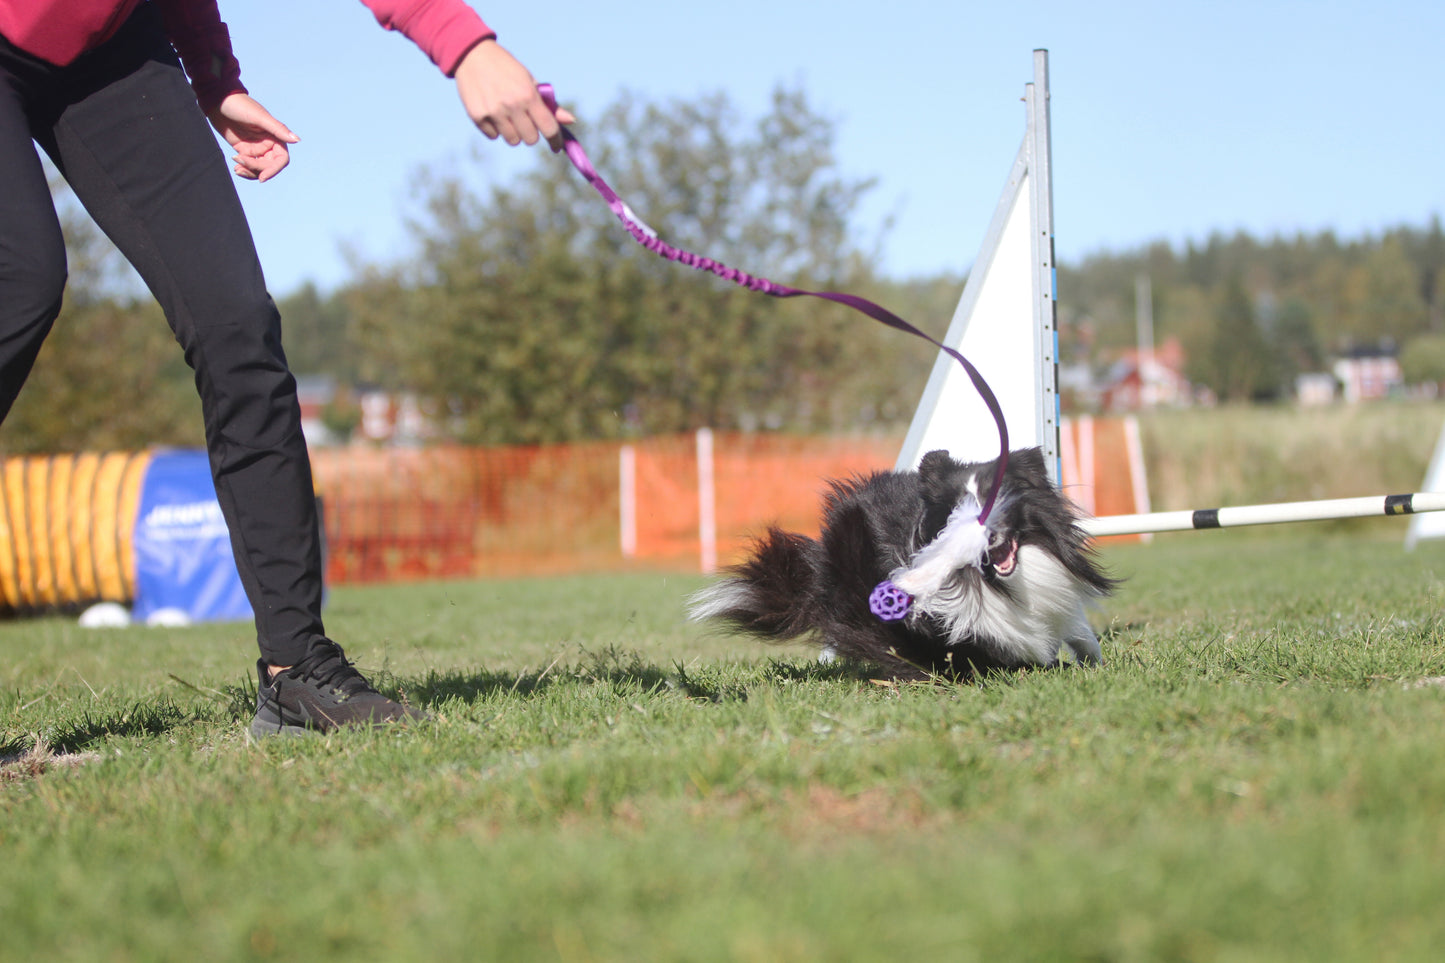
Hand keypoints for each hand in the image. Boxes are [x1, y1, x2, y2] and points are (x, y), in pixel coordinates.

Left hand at [206, 93, 299, 181]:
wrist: (218, 100)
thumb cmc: (239, 105)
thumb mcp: (259, 117)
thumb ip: (278, 129)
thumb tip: (297, 140)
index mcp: (275, 136)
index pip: (281, 159)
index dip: (274, 169)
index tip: (262, 177)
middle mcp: (268, 143)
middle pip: (269, 166)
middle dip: (256, 168)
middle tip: (241, 162)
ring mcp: (256, 147)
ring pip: (259, 168)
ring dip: (250, 172)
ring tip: (237, 168)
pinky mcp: (244, 149)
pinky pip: (248, 165)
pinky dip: (244, 169)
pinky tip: (236, 168)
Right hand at [454, 39, 574, 150]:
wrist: (472, 55)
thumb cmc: (507, 69)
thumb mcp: (529, 81)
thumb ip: (549, 104)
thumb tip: (571, 120)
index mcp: (529, 94)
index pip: (549, 128)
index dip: (556, 140)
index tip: (557, 146)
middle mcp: (512, 105)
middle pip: (531, 139)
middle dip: (531, 133)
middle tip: (524, 120)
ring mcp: (494, 112)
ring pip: (513, 140)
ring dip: (513, 132)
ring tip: (507, 115)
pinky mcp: (477, 116)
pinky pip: (493, 136)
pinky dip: (495, 129)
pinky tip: (492, 111)